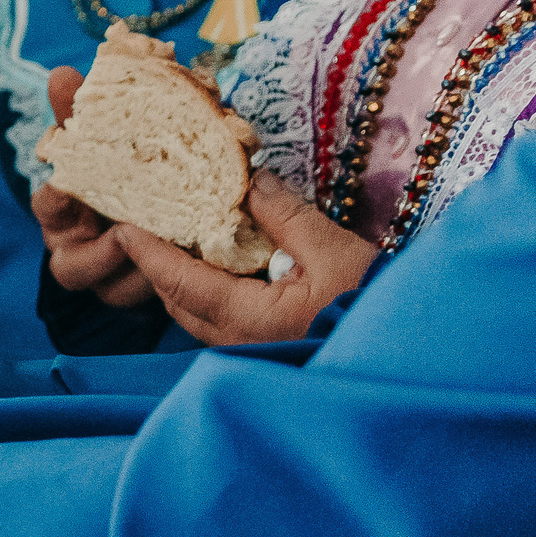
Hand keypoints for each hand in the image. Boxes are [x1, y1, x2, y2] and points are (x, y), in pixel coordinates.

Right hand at [32, 65, 157, 308]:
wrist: (171, 193)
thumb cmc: (127, 162)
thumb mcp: (109, 134)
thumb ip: (81, 110)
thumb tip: (61, 73)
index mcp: (66, 209)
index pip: (46, 208)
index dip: (51, 202)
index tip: (63, 187)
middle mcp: (80, 246)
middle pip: (69, 268)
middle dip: (94, 256)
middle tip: (122, 236)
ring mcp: (109, 275)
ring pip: (109, 291)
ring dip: (134, 275)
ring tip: (164, 255)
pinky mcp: (139, 289)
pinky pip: (145, 297)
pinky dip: (162, 283)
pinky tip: (189, 262)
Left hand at [111, 171, 380, 345]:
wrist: (415, 356)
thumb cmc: (377, 307)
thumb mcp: (335, 252)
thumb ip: (286, 216)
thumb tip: (251, 180)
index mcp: (245, 320)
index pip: (176, 280)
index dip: (145, 251)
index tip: (121, 224)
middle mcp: (237, 342)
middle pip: (178, 300)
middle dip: (158, 264)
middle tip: (145, 222)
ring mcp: (252, 351)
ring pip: (198, 312)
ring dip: (184, 277)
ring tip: (179, 237)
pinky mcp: (269, 349)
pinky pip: (223, 318)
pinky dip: (211, 289)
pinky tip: (222, 263)